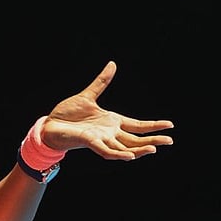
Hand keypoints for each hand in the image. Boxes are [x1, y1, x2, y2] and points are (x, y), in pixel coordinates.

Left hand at [41, 61, 173, 160]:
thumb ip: (101, 82)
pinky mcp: (90, 142)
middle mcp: (109, 133)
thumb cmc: (67, 114)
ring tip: (154, 148)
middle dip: (153, 140)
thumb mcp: (88, 96)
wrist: (50, 124)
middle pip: (136, 139)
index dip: (153, 125)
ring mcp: (101, 139)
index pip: (137, 125)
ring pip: (124, 148)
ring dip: (139, 149)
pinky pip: (107, 151)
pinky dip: (118, 154)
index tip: (170, 124)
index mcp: (112, 121)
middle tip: (170, 141)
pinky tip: (130, 156)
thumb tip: (112, 64)